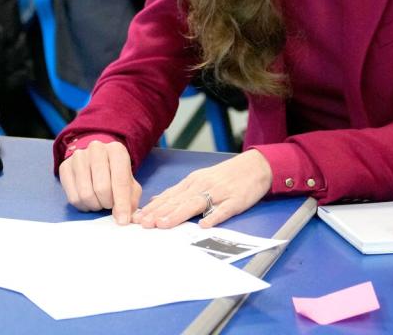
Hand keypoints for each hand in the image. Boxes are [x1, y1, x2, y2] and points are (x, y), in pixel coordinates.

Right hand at [59, 141, 141, 224]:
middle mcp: (96, 149)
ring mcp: (78, 157)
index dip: (122, 204)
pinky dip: (83, 206)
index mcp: (116, 150)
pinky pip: (73, 198)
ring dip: (95, 205)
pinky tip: (89, 200)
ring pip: (86, 194)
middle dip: (108, 203)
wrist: (96, 159)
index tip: (123, 220)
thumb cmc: (115, 173)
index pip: (120, 180)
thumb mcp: (130, 183)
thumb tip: (122, 218)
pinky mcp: (65, 167)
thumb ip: (130, 200)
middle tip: (110, 204)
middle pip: (102, 188)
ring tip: (100, 201)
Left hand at [135, 149, 272, 228]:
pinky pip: (223, 210)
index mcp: (192, 182)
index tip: (138, 218)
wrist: (254, 167)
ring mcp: (218, 193)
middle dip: (160, 213)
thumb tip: (156, 201)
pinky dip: (213, 217)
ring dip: (178, 214)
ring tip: (165, 225)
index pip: (169, 196)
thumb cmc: (225, 177)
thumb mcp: (199, 180)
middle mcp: (201, 186)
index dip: (153, 208)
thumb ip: (179, 192)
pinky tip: (203, 225)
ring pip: (195, 204)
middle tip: (144, 224)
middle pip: (177, 201)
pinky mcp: (235, 200)